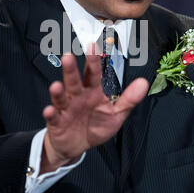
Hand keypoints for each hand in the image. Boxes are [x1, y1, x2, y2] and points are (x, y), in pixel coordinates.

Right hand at [41, 44, 148, 172]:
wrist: (77, 145)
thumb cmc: (96, 125)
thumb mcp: (116, 114)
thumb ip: (129, 99)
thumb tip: (143, 83)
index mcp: (93, 92)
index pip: (94, 74)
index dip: (94, 61)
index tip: (93, 47)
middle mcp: (78, 96)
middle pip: (74, 81)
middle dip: (71, 69)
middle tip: (68, 57)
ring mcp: (66, 108)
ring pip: (61, 97)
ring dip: (57, 91)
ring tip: (56, 85)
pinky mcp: (57, 122)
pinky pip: (53, 117)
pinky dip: (50, 113)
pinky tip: (49, 110)